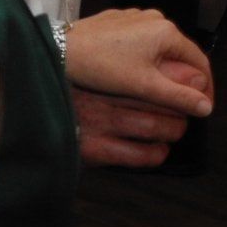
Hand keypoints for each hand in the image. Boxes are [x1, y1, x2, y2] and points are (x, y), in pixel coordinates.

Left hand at [65, 8, 212, 114]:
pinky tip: (135, 76)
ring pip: (160, 48)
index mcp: (165, 32)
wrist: (61, 49)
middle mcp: (153, 19)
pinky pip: (141, 42)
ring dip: (164, 70)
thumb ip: (179, 96)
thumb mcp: (145, 86)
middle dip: (184, 79)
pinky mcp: (117, 22)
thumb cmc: (101, 65)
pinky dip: (145, 60)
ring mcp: (134, 18)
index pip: (200, 61)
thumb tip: (205, 106)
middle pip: (181, 53)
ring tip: (160, 93)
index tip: (203, 107)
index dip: (206, 87)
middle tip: (182, 104)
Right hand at [73, 83, 189, 166]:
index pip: (150, 75)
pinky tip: (158, 149)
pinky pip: (139, 154)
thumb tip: (181, 73)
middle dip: (178, 105)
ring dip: (172, 129)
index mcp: (100, 76)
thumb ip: (129, 72)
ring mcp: (98, 124)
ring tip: (174, 128)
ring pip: (153, 125)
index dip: (176, 80)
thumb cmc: (69, 98)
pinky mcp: (96, 149)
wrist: (38, 121)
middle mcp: (100, 98)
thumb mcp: (97, 78)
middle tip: (183, 109)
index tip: (188, 86)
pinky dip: (156, 153)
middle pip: (155, 99)